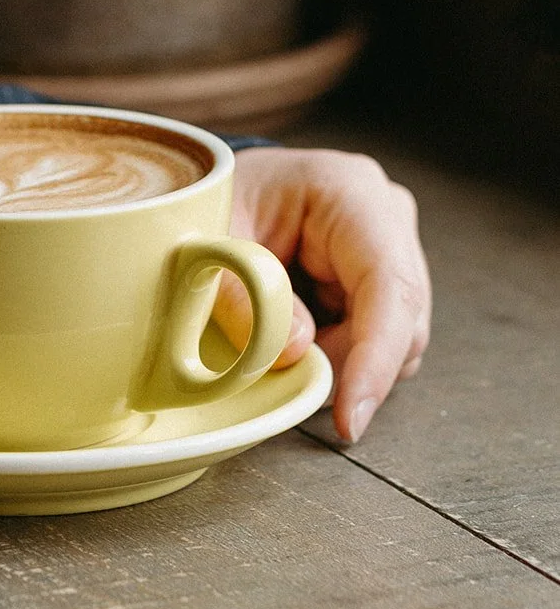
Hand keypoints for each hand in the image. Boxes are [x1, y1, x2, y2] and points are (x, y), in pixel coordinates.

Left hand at [213, 147, 431, 442]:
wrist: (214, 190)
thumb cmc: (210, 201)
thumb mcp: (206, 240)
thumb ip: (238, 293)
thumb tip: (294, 350)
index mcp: (351, 192)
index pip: (390, 285)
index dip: (376, 357)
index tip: (348, 419)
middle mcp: (386, 219)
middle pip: (402, 322)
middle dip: (346, 365)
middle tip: (280, 373)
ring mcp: (388, 250)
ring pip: (395, 340)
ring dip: (338, 361)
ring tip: (277, 340)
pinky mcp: (378, 281)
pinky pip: (376, 339)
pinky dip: (334, 354)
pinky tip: (294, 335)